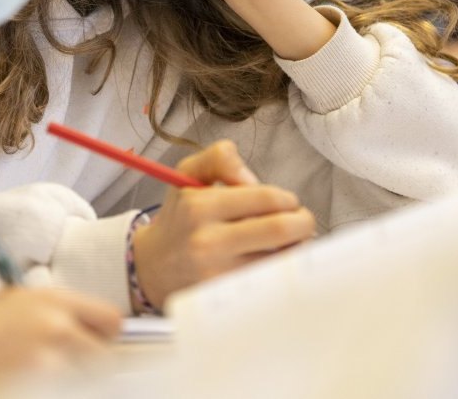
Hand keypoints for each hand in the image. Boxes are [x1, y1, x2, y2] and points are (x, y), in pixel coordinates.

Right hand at [0, 287, 120, 392]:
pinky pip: (65, 392)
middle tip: (67, 368)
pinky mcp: (39, 390)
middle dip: (92, 365)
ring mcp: (48, 364)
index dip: (103, 335)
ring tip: (40, 377)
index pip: (110, 320)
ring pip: (87, 382)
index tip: (94, 343)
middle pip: (105, 358)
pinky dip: (55, 390)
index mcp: (51, 300)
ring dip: (73, 382)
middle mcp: (57, 328)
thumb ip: (51, 313)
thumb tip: (83, 328)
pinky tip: (28, 386)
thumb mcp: (10, 303)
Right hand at [131, 140, 315, 309]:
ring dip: (297, 248)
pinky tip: (275, 263)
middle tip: (301, 222)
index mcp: (199, 206)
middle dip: (303, 222)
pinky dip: (282, 271)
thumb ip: (220, 157)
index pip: (266, 197)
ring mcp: (217, 275)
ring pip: (282, 260)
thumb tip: (251, 178)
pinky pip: (272, 284)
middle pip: (281, 230)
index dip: (287, 199)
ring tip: (290, 242)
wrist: (154, 266)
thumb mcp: (188, 174)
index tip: (287, 203)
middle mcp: (207, 242)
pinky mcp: (226, 298)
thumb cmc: (180, 218)